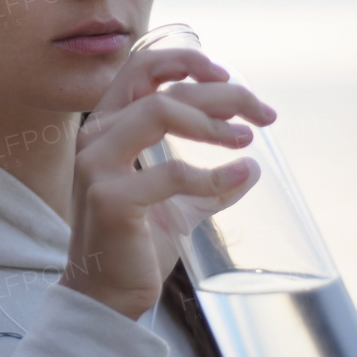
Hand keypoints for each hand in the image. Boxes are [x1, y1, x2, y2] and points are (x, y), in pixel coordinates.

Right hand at [60, 48, 276, 320]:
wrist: (107, 294)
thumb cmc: (135, 244)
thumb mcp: (177, 204)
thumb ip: (208, 182)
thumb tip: (251, 167)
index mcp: (106, 128)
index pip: (142, 68)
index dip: (186, 61)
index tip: (229, 77)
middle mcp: (94, 138)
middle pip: (164, 88)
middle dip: (222, 93)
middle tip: (263, 114)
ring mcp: (97, 166)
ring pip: (161, 112)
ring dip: (213, 123)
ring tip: (246, 140)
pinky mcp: (110, 198)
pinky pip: (173, 172)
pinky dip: (213, 175)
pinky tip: (237, 176)